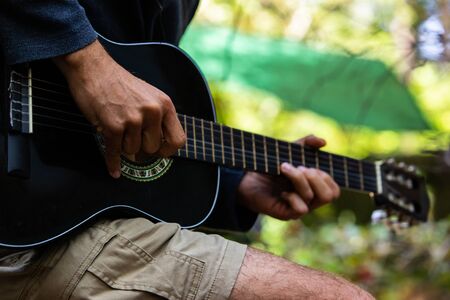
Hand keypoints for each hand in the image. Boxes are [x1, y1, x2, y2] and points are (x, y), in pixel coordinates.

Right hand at [53, 40, 185, 177]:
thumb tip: (161, 144)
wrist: (93, 68)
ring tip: (117, 129)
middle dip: (141, 148)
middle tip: (131, 139)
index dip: (168, 151)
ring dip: (123, 145)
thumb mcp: (149, 95)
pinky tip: (114, 169)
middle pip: (152, 149)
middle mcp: (152, 112)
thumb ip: (158, 117)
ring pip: (133, 151)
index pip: (178, 139)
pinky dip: (113, 163)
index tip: (160, 152)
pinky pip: (115, 153)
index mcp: (164, 104)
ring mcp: (133, 119)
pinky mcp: (114, 125)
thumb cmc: (119, 82)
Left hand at [237, 135, 339, 219]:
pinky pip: (301, 209)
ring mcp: (299, 208)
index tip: (308, 165)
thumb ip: (306, 144)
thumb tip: (323, 142)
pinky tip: (282, 193)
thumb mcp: (289, 151)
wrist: (247, 179)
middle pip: (330, 195)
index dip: (326, 177)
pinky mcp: (287, 214)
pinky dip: (293, 196)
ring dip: (298, 179)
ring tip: (284, 168)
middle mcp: (309, 201)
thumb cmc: (271, 167)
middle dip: (315, 177)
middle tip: (299, 167)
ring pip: (312, 197)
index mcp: (314, 188)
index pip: (334, 190)